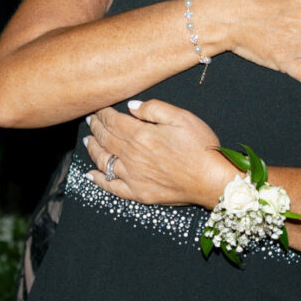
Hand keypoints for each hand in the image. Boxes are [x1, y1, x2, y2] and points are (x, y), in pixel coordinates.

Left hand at [83, 100, 229, 207]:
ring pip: (103, 161)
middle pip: (105, 139)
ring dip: (93, 150)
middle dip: (96, 128)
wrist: (211, 180)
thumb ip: (154, 108)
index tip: (99, 109)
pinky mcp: (138, 193)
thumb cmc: (200, 147)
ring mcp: (133, 177)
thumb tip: (131, 107)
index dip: (103, 114)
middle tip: (90, 121)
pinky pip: (111, 187)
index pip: (113, 121)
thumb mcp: (182, 117)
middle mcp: (132, 156)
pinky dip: (98, 180)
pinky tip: (90, 175)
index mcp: (141, 135)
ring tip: (89, 141)